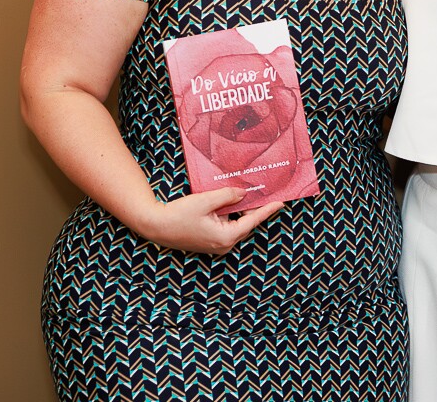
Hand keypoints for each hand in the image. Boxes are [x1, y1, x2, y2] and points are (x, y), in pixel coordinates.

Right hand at [135, 187, 284, 254]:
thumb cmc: (178, 214)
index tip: (281, 202)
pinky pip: (226, 226)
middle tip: (262, 190)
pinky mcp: (210, 241)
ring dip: (239, 209)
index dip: (267, 210)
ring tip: (243, 192)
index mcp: (226, 237)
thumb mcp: (206, 200)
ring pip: (236, 223)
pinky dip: (229, 214)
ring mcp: (217, 245)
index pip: (253, 220)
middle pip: (245, 222)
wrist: (155, 226)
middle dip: (253, 207)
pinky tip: (228, 201)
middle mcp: (224, 244)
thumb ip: (228, 196)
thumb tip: (244, 193)